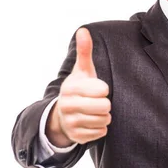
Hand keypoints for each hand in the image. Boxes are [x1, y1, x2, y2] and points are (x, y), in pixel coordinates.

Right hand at [46, 28, 110, 145]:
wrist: (62, 114)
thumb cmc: (79, 89)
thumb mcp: (81, 71)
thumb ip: (84, 51)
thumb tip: (83, 30)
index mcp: (71, 88)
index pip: (102, 91)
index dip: (104, 90)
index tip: (98, 89)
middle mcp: (68, 105)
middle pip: (105, 107)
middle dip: (105, 104)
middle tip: (98, 101)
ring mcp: (71, 122)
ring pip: (104, 121)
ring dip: (104, 117)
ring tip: (94, 111)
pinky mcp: (77, 136)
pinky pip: (101, 133)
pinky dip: (100, 128)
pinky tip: (91, 122)